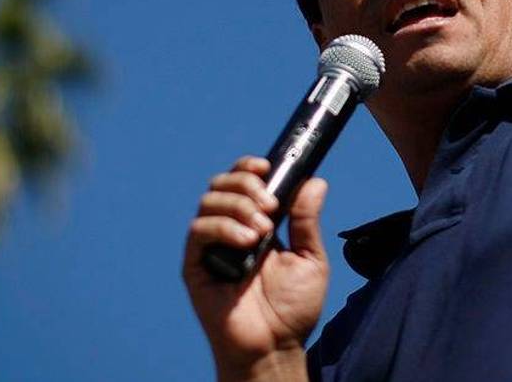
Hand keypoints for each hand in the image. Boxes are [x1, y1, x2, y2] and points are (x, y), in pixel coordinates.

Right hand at [183, 156, 328, 379]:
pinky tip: (247, 241)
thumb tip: (315, 181)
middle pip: (223, 183)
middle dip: (247, 184)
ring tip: (263, 231)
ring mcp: (212, 246)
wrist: (275, 345)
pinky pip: (199, 232)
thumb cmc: (293, 307)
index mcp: (256, 223)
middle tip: (270, 206)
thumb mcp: (310, 258)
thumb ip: (307, 220)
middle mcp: (230, 229)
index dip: (250, 167)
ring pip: (210, 202)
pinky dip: (223, 228)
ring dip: (238, 206)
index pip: (244, 181)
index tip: (266, 167)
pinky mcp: (195, 265)